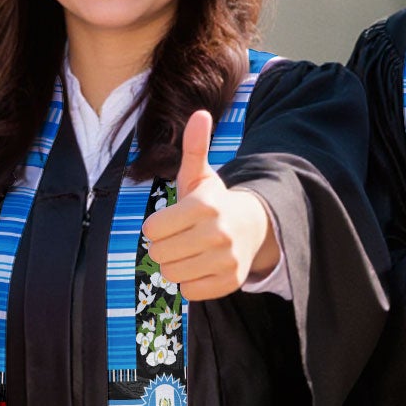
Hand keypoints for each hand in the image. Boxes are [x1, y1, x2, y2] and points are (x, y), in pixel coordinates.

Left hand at [140, 110, 276, 300]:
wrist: (252, 227)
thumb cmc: (214, 201)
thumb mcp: (201, 175)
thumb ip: (194, 147)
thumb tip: (200, 113)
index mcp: (205, 206)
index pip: (152, 230)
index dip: (155, 227)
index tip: (170, 221)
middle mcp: (218, 234)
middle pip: (159, 254)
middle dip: (163, 247)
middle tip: (179, 238)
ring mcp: (226, 260)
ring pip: (172, 274)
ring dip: (175, 265)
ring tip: (189, 251)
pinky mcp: (230, 282)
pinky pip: (189, 291)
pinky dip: (190, 282)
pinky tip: (201, 266)